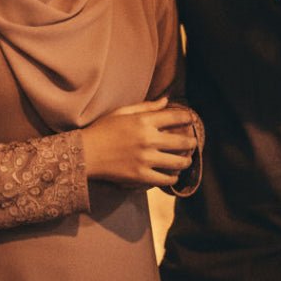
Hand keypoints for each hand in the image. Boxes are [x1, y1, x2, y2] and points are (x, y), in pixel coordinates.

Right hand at [82, 97, 197, 188]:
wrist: (85, 154)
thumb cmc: (102, 130)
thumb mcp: (122, 112)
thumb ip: (146, 107)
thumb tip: (166, 100)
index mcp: (143, 121)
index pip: (174, 117)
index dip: (186, 118)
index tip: (191, 120)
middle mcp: (147, 139)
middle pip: (181, 141)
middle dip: (191, 142)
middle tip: (194, 142)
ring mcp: (145, 159)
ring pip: (177, 162)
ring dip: (185, 161)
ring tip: (187, 160)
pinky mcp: (140, 176)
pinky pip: (164, 179)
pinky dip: (172, 178)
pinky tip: (173, 175)